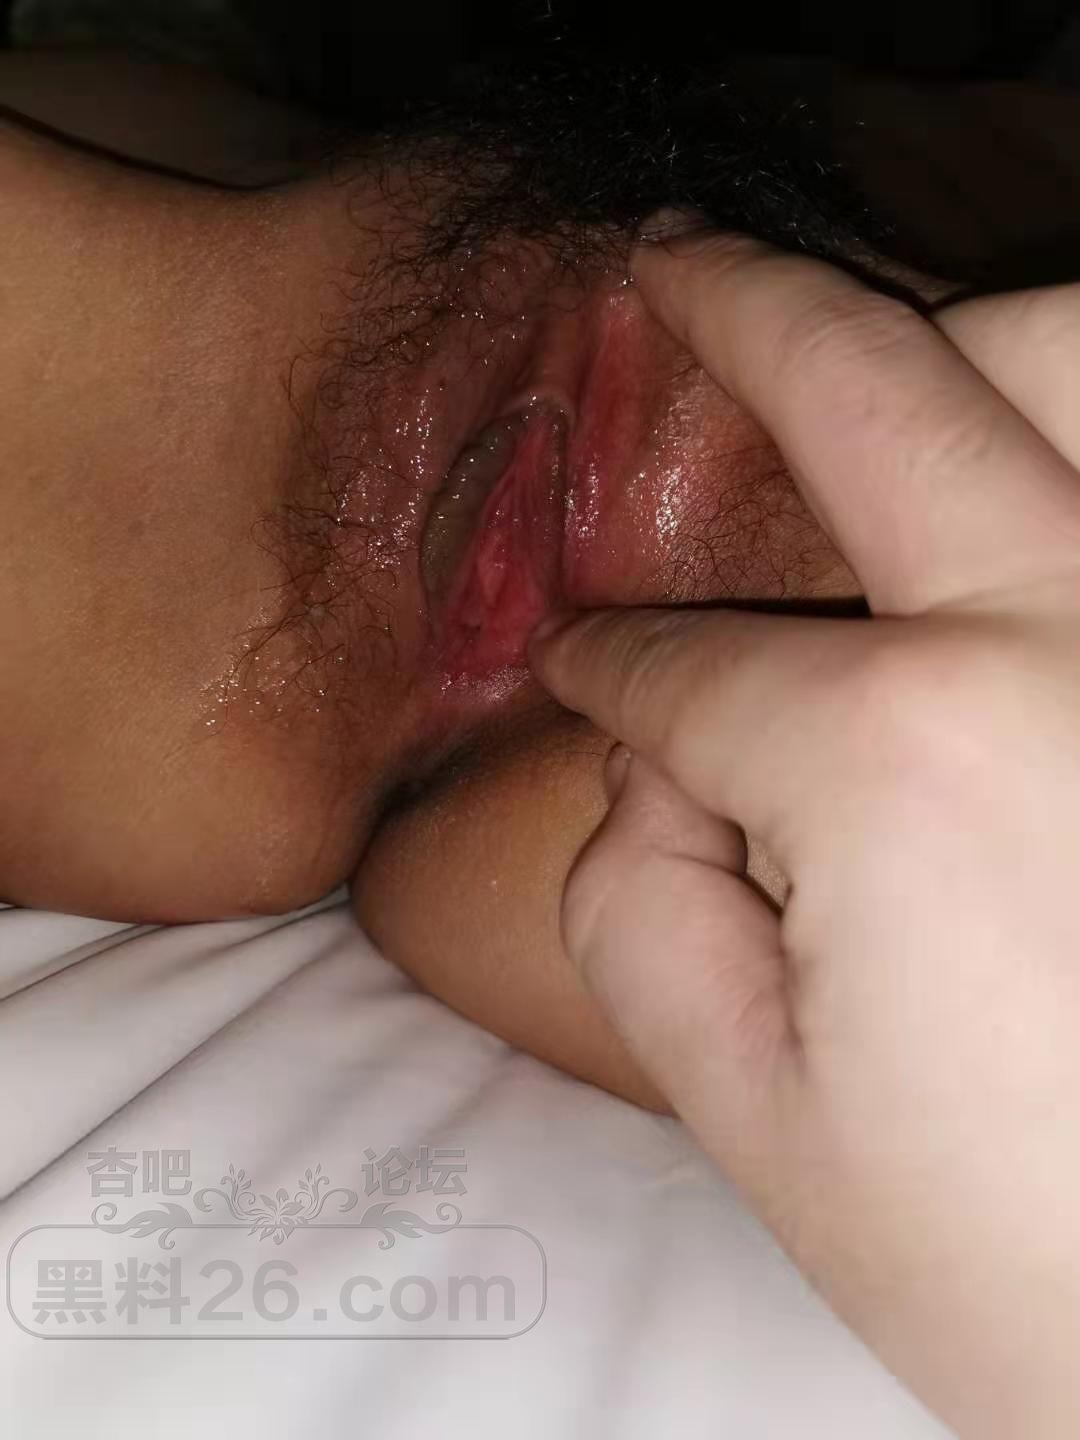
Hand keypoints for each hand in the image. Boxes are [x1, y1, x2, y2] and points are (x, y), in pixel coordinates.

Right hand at [530, 228, 1079, 1437]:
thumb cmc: (1022, 1271)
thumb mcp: (747, 1112)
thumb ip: (634, 897)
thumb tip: (653, 764)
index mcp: (895, 757)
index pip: (687, 669)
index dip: (608, 668)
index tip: (583, 664)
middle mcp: (1063, 641)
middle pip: (873, 387)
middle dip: (739, 309)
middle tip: (667, 262)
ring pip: (1069, 367)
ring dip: (942, 332)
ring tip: (854, 347)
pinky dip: (1066, 433)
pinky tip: (1000, 464)